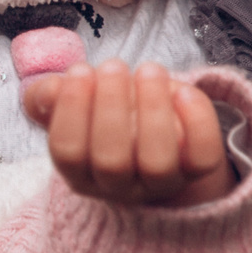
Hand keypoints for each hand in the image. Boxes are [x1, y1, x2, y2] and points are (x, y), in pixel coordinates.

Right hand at [20, 61, 231, 207]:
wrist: (153, 133)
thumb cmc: (105, 115)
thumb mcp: (74, 106)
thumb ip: (52, 97)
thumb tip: (48, 92)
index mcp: (80, 173)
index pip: (68, 153)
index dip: (71, 111)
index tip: (80, 70)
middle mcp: (118, 187)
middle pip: (111, 162)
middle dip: (111, 107)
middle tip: (113, 65)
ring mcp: (160, 183)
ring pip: (158, 163)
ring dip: (152, 111)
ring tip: (148, 69)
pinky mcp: (196, 171)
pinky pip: (203, 158)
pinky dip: (197, 123)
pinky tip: (183, 92)